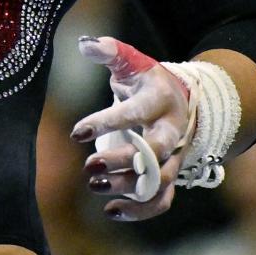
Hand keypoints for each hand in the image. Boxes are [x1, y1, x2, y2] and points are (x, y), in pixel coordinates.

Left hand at [71, 35, 191, 221]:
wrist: (179, 101)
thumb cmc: (145, 81)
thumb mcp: (131, 61)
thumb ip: (109, 51)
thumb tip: (85, 44)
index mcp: (161, 100)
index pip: (135, 113)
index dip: (106, 123)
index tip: (76, 132)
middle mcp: (172, 130)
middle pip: (155, 152)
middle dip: (123, 162)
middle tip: (89, 166)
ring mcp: (174, 156)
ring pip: (159, 180)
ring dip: (127, 187)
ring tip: (93, 183)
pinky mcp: (169, 174)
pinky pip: (162, 200)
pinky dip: (140, 210)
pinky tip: (111, 210)